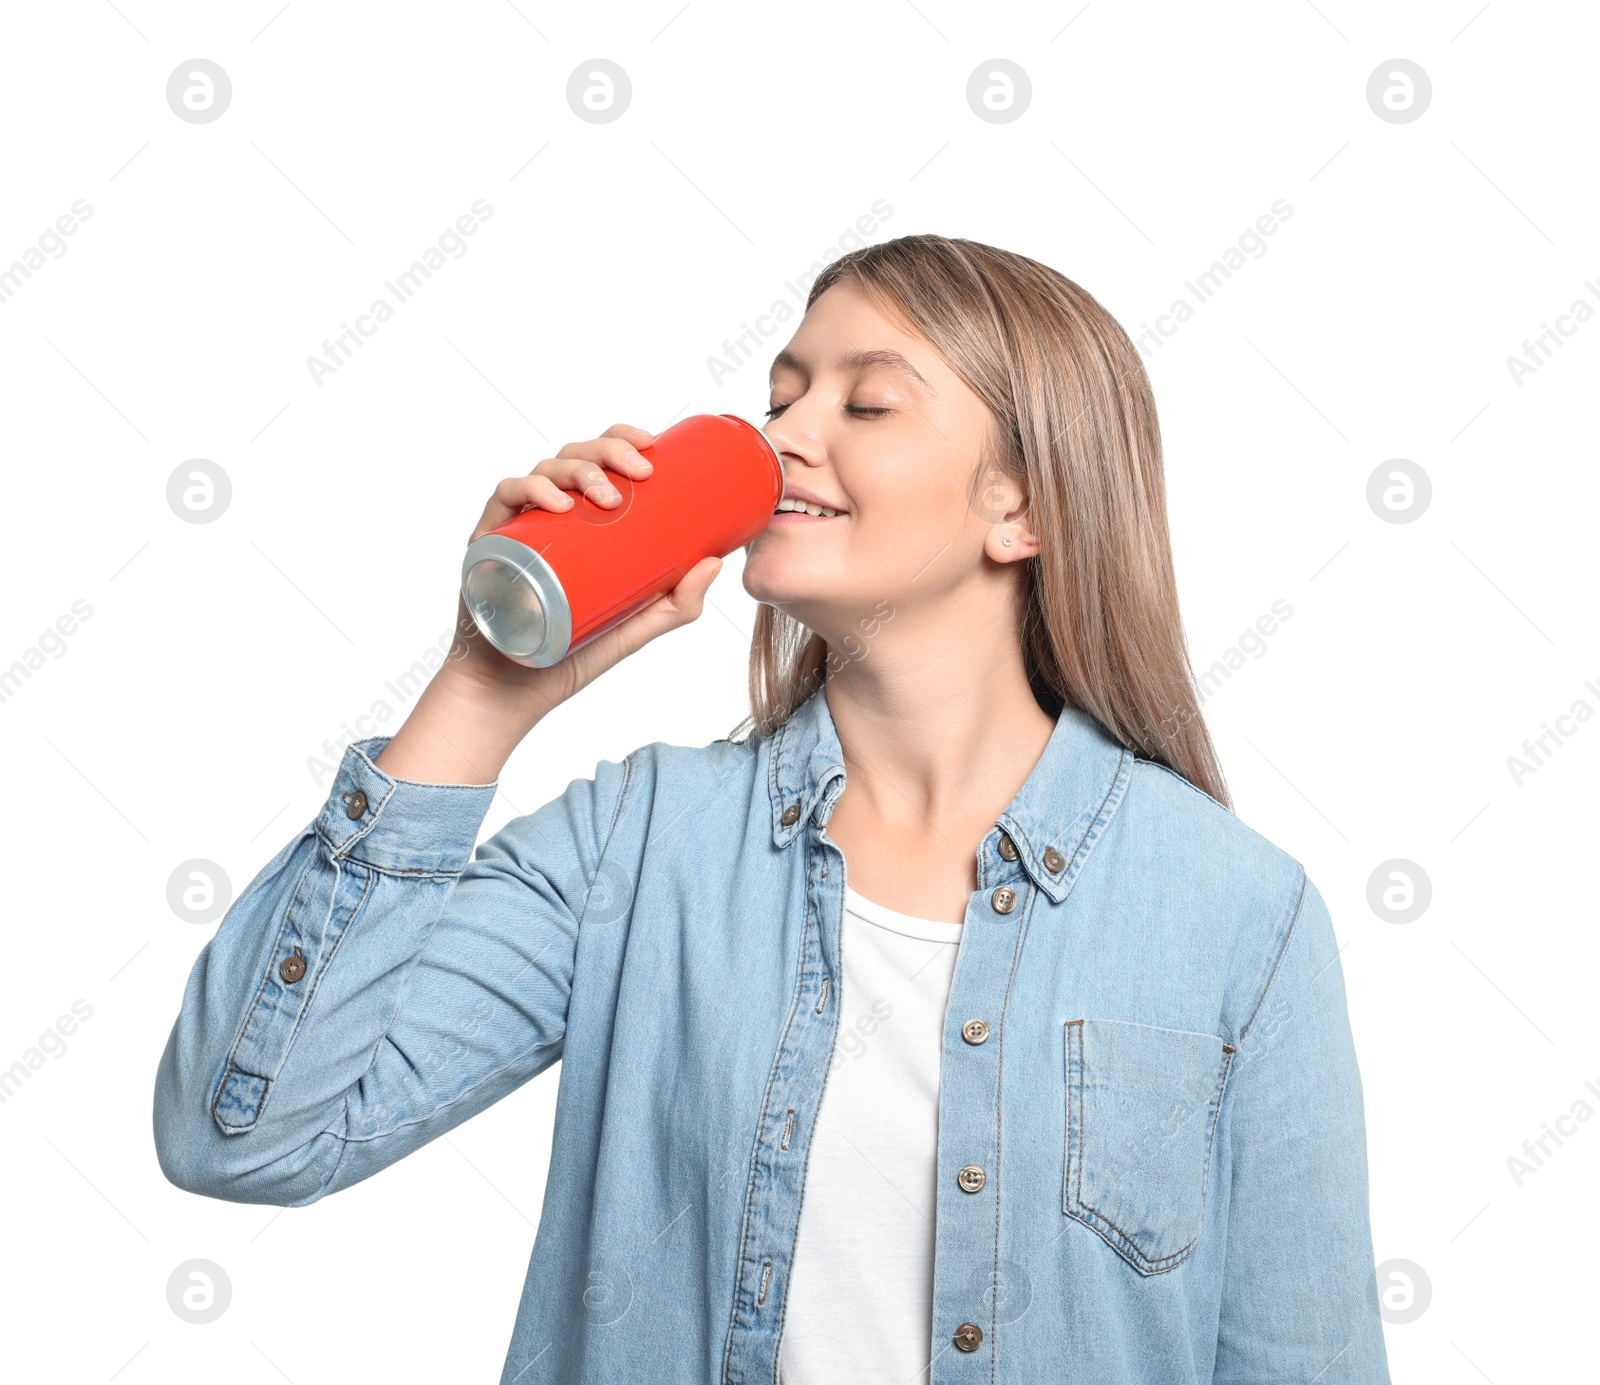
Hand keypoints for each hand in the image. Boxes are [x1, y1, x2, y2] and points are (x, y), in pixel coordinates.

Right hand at [444, 423, 724, 715]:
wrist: (517, 691)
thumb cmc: (573, 651)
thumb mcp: (637, 625)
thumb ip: (678, 602)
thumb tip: (716, 563)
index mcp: (580, 518)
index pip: (598, 459)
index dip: (620, 438)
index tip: (651, 442)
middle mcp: (547, 512)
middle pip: (574, 456)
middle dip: (609, 452)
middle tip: (640, 472)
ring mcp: (517, 525)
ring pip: (543, 471)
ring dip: (578, 471)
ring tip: (608, 498)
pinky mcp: (489, 542)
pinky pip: (503, 498)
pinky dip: (529, 491)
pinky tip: (559, 503)